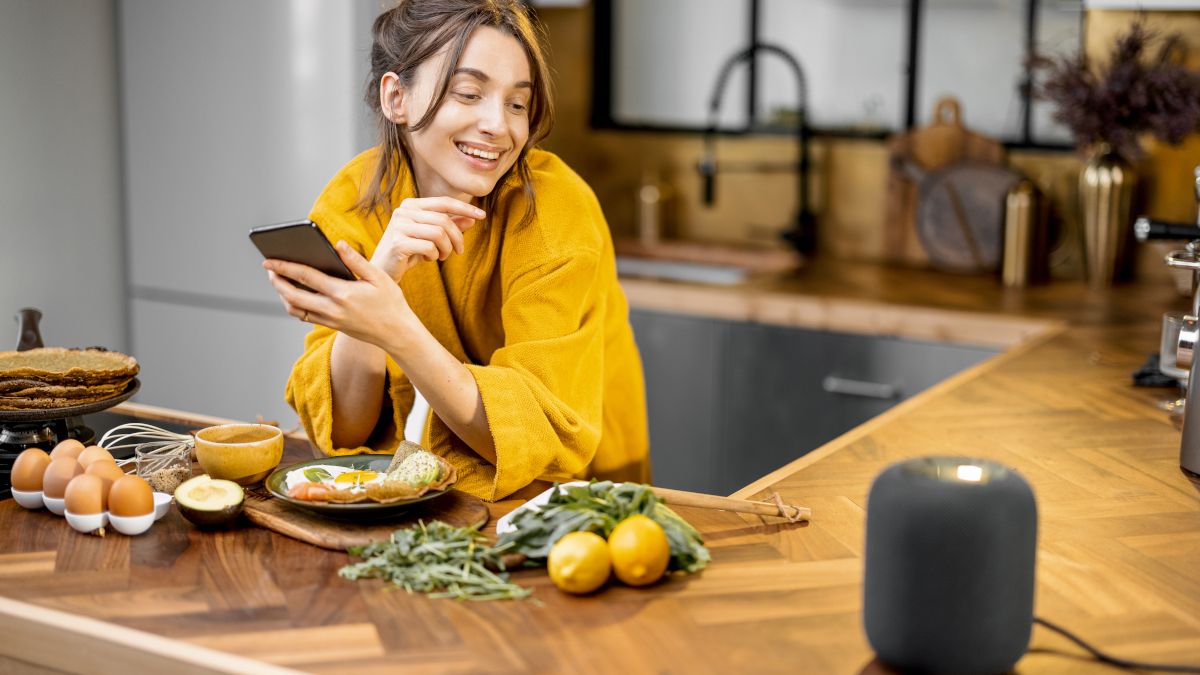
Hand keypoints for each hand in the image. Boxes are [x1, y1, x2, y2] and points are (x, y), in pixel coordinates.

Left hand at [264, 241, 414, 345]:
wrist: (397, 333)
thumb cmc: (390, 302)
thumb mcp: (378, 277)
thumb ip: (356, 260)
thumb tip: (338, 244)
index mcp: (343, 293)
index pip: (305, 277)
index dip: (284, 267)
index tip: (268, 260)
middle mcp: (332, 309)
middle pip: (292, 295)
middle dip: (277, 281)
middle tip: (269, 270)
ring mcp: (330, 320)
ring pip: (295, 309)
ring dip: (283, 295)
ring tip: (280, 281)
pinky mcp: (332, 326)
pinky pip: (304, 316)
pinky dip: (294, 305)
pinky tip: (295, 294)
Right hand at [371, 196, 484, 280]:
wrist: (383, 270)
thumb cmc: (408, 252)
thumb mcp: (431, 237)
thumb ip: (450, 226)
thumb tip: (473, 218)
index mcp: (411, 205)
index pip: (444, 202)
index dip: (465, 208)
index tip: (482, 215)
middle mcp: (403, 212)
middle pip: (443, 220)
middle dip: (457, 237)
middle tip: (459, 251)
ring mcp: (399, 226)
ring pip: (438, 233)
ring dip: (446, 249)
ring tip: (441, 256)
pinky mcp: (398, 243)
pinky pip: (429, 247)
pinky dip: (434, 255)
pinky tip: (427, 259)